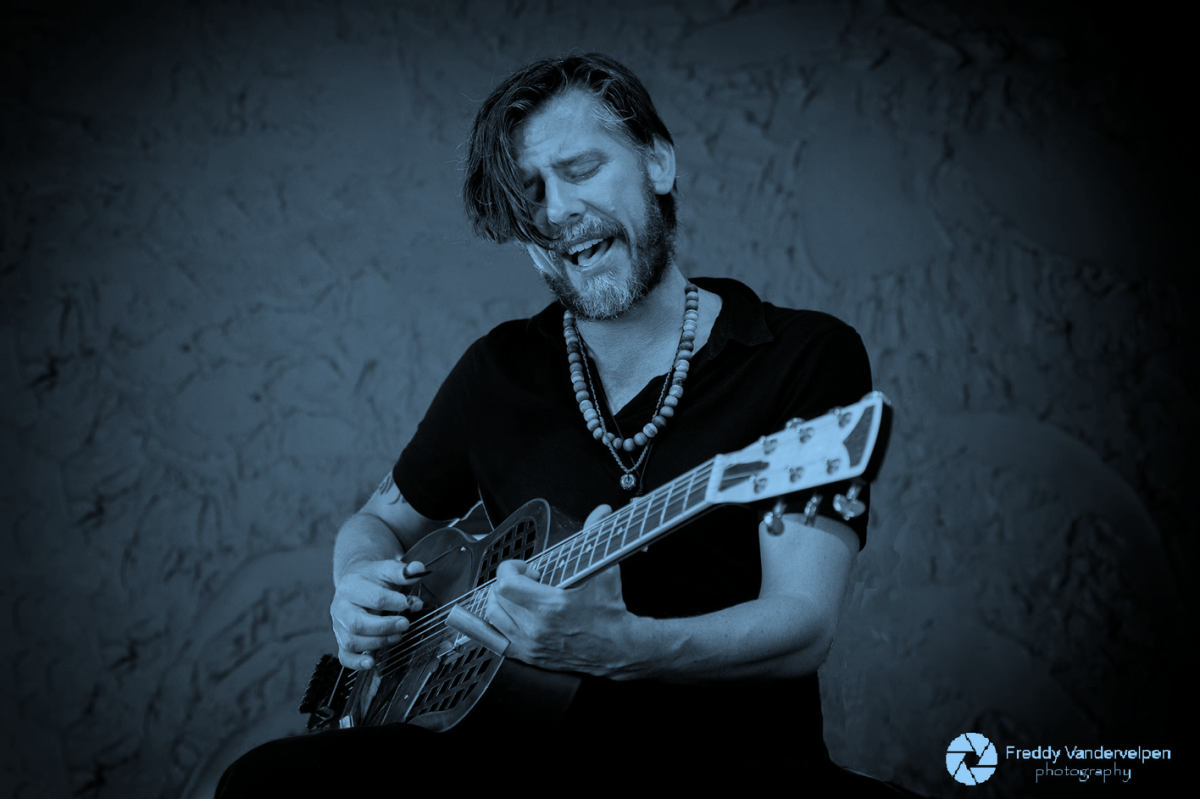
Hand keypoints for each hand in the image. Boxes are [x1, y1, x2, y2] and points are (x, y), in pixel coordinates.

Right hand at [330, 558, 425, 669]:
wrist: (356, 582)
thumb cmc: (373, 578)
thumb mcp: (387, 569)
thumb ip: (403, 571)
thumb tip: (418, 569)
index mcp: (351, 586)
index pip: (374, 598)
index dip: (395, 602)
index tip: (410, 604)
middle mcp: (340, 607)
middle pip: (358, 623)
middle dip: (385, 627)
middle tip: (405, 624)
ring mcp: (339, 625)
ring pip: (352, 641)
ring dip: (377, 643)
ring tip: (397, 637)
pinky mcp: (341, 640)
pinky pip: (344, 656)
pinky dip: (356, 662)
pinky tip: (371, 662)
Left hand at [484, 505, 645, 677]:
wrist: (617, 647)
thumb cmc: (609, 612)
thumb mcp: (603, 571)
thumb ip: (596, 537)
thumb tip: (601, 512)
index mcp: (551, 606)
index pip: (506, 584)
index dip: (510, 569)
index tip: (524, 568)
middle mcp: (536, 628)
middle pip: (496, 598)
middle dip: (507, 582)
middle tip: (525, 581)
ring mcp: (530, 644)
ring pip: (492, 617)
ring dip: (500, 601)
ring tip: (516, 596)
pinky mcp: (529, 656)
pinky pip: (495, 641)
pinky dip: (494, 626)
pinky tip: (505, 616)